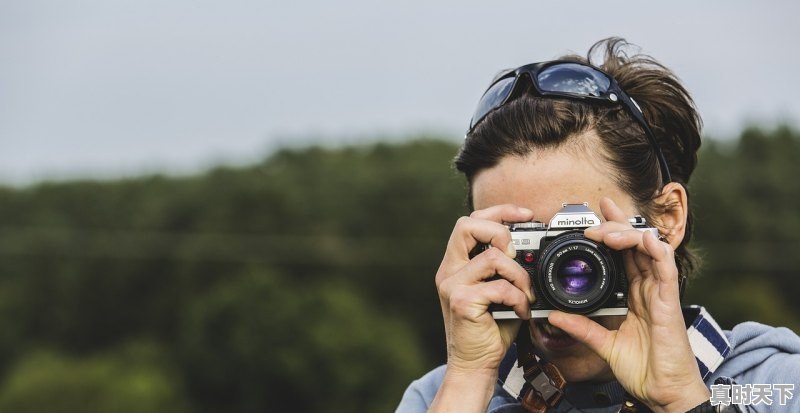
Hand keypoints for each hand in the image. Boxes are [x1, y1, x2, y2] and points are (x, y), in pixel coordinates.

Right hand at [429, 205, 534, 411]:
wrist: (475, 365)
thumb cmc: (491, 328)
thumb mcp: (500, 291)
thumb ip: (507, 268)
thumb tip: (534, 248)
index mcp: (456, 264)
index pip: (470, 221)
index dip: (499, 211)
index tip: (525, 215)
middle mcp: (449, 270)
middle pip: (468, 225)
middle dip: (500, 232)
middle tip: (517, 256)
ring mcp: (452, 285)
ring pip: (492, 257)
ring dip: (519, 276)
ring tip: (525, 295)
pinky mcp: (461, 301)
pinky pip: (499, 286)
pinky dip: (518, 298)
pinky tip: (521, 311)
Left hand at [548, 197, 708, 412]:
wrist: (663, 393)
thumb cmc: (643, 369)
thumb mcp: (603, 344)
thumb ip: (581, 327)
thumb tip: (553, 315)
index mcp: (635, 294)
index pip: (623, 253)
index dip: (611, 231)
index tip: (593, 216)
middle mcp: (648, 288)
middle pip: (635, 244)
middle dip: (615, 224)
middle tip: (594, 218)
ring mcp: (660, 292)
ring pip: (649, 247)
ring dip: (627, 233)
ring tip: (605, 231)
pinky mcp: (670, 300)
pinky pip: (666, 266)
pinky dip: (654, 249)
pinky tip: (639, 240)